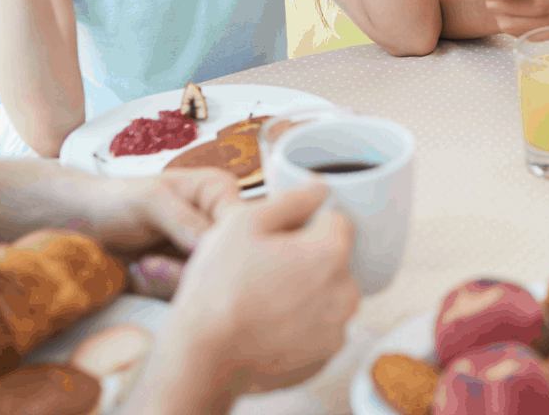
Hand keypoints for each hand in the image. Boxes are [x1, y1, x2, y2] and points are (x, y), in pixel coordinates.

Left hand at [93, 168, 241, 298]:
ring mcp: (204, 253)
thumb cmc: (117, 201)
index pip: (243, 222)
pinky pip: (187, 295)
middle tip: (149, 264)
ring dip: (168, 281)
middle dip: (186, 268)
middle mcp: (219, 223)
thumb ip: (185, 220)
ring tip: (141, 266)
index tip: (189, 254)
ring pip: (208, 281)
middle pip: (228, 257)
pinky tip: (140, 274)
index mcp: (219, 192)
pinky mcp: (188, 277)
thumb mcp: (150, 201)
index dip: (223, 243)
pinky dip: (160, 290)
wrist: (84, 225)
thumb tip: (220, 242)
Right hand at [158, 182, 360, 397]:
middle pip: (333, 261)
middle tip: (261, 271)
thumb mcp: (244, 223)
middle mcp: (345, 292)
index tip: (276, 240)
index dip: (305, 225)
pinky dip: (298, 327)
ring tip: (260, 302)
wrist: (203, 360)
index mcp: (332, 252)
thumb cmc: (218, 289)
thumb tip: (320, 188)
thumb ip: (292, 200)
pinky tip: (265, 328)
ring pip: (326, 297)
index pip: (336, 222)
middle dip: (306, 261)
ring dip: (304, 294)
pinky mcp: (323, 359)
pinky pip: (317, 330)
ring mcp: (336, 329)